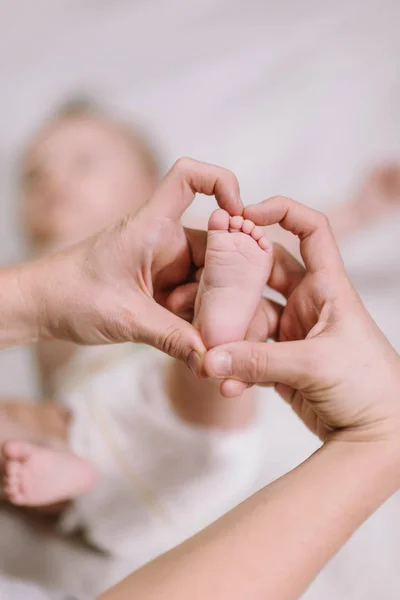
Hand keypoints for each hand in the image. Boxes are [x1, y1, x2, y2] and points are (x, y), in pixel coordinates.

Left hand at [23, 158, 242, 363]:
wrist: (44, 307)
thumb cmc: (72, 295)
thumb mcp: (125, 317)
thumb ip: (171, 338)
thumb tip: (210, 359)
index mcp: (151, 226)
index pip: (188, 178)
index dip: (220, 182)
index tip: (237, 214)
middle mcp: (164, 240)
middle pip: (216, 243)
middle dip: (229, 278)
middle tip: (230, 315)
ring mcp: (166, 265)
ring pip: (210, 276)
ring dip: (214, 304)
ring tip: (211, 335)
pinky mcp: (164, 286)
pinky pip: (196, 295)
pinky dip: (201, 315)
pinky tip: (201, 340)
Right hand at [204, 196, 399, 442]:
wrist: (377, 434)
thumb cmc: (369, 386)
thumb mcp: (315, 365)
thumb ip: (258, 361)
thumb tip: (210, 359)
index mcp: (329, 287)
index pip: (311, 230)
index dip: (281, 211)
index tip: (245, 215)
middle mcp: (310, 303)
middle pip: (265, 274)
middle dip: (234, 279)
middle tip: (201, 289)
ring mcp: (295, 332)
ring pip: (252, 318)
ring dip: (230, 335)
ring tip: (210, 353)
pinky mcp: (284, 362)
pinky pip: (251, 355)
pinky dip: (236, 368)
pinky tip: (225, 384)